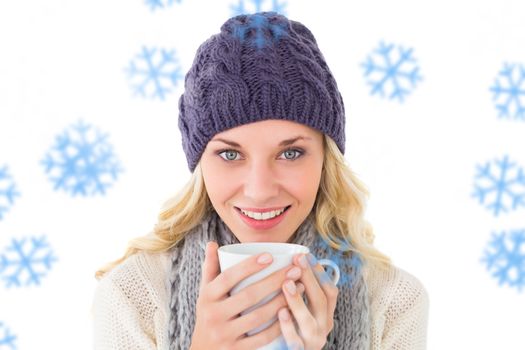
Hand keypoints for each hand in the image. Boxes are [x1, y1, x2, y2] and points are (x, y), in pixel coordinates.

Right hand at [190, 241, 304, 349]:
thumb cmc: (208, 314)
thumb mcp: (205, 292)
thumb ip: (210, 268)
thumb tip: (212, 242)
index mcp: (207, 297)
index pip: (228, 277)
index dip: (249, 266)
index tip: (270, 256)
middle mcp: (213, 315)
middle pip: (249, 295)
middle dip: (275, 281)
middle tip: (295, 269)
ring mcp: (225, 335)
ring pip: (258, 316)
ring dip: (282, 301)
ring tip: (299, 287)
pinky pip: (262, 338)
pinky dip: (279, 325)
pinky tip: (292, 312)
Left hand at [277, 253, 338, 349]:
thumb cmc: (295, 331)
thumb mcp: (304, 313)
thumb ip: (301, 293)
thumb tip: (289, 264)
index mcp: (326, 314)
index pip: (329, 291)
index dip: (319, 272)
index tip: (307, 255)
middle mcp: (323, 327)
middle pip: (320, 301)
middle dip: (309, 278)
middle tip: (296, 260)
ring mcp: (312, 341)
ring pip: (308, 320)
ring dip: (298, 300)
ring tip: (286, 284)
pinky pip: (295, 340)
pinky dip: (288, 326)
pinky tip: (280, 312)